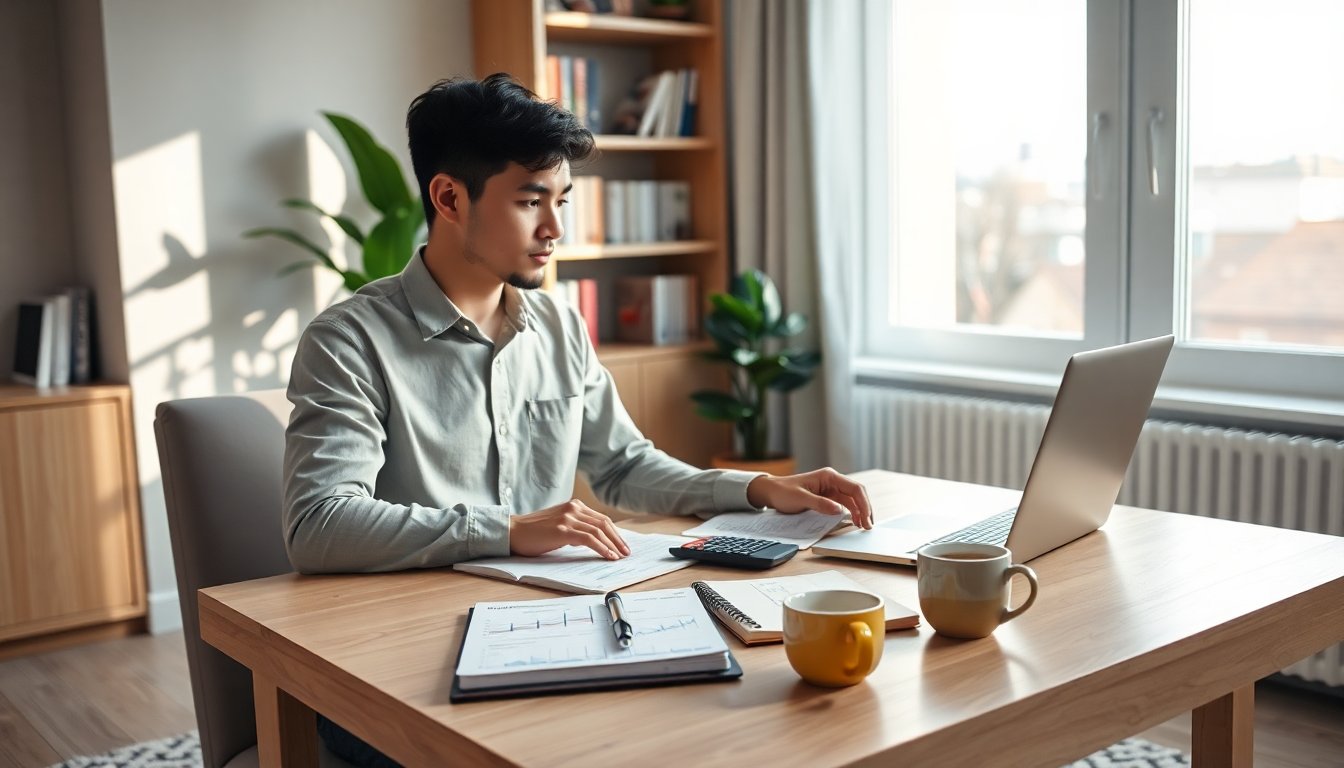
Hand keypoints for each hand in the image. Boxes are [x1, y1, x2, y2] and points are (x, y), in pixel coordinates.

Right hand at [509, 499, 630, 559]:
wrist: (513, 531)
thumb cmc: (534, 532)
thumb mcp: (559, 525)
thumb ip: (575, 527)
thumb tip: (593, 540)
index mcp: (573, 506)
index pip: (601, 519)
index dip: (614, 533)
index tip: (622, 545)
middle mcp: (573, 508)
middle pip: (604, 523)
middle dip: (618, 539)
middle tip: (626, 552)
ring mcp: (568, 518)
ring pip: (599, 531)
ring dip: (612, 545)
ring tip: (620, 556)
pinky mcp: (563, 530)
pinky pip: (589, 539)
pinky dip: (601, 548)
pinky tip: (608, 556)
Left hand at [746, 468, 874, 528]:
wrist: (771, 492)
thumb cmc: (783, 492)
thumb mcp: (800, 498)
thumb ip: (820, 504)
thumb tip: (839, 510)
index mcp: (829, 476)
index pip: (854, 488)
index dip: (863, 504)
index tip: (866, 518)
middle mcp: (833, 481)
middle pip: (857, 494)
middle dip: (865, 509)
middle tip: (868, 526)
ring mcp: (831, 489)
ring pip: (853, 500)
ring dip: (860, 512)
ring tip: (864, 527)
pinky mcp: (828, 498)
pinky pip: (845, 505)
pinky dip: (852, 513)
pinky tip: (855, 522)